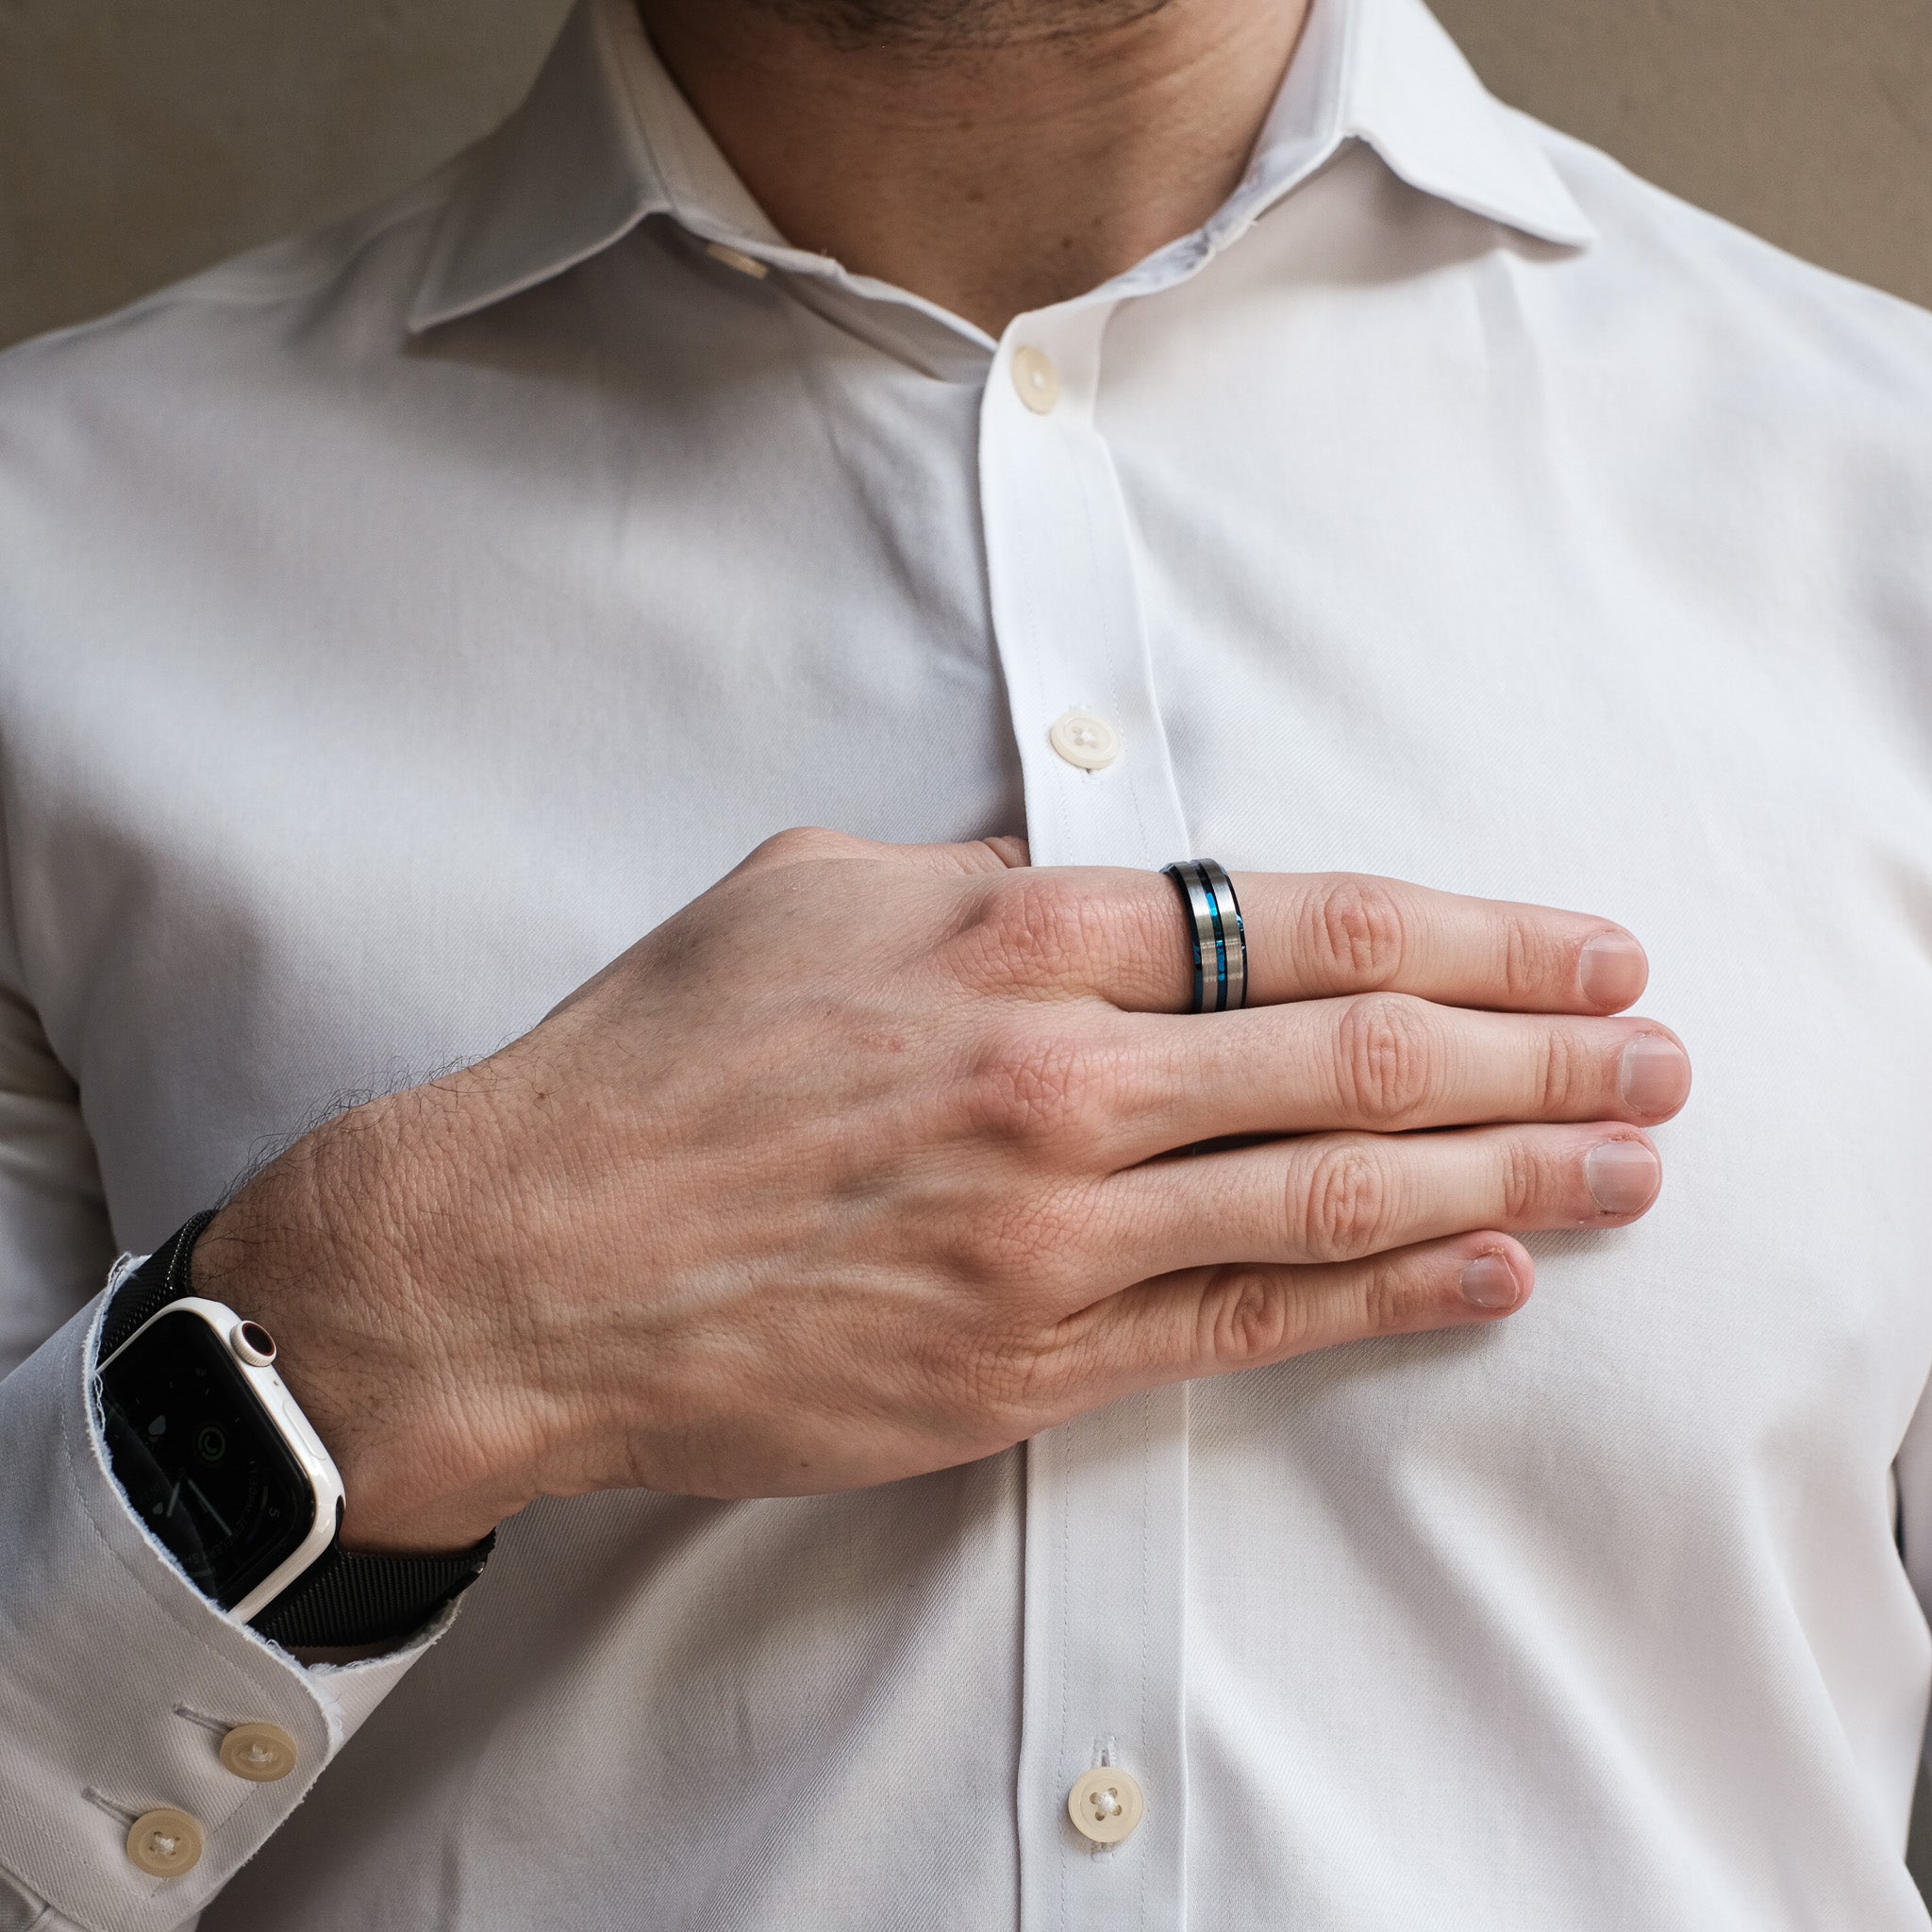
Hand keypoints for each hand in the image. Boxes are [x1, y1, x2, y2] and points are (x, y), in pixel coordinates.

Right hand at [194, 830, 1688, 1550]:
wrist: (525, 1257)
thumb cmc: (658, 1062)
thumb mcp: (815, 890)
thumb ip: (989, 881)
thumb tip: (1117, 883)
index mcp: (1013, 938)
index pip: (1309, 921)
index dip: (1474, 936)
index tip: (1579, 949)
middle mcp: (1059, 1080)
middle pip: (1363, 1056)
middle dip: (1542, 1051)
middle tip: (1657, 1053)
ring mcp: (1054, 1236)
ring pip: (1337, 1193)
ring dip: (1511, 1171)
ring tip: (1628, 1159)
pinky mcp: (1028, 1363)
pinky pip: (1249, 1323)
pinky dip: (1387, 1294)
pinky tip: (1488, 1273)